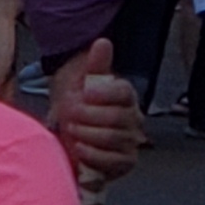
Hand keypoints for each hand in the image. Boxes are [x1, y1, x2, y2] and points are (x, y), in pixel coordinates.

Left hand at [53, 41, 144, 186]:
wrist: (71, 132)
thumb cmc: (80, 104)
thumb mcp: (82, 81)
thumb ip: (95, 64)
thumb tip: (103, 42)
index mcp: (126, 94)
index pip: (123, 92)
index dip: (103, 93)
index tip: (85, 93)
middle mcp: (134, 118)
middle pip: (116, 118)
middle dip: (88, 117)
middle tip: (70, 114)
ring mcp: (131, 141)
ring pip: (113, 139)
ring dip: (87, 134)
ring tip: (72, 130)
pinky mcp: (125, 162)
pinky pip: (113, 161)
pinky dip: (93, 155)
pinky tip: (79, 148)